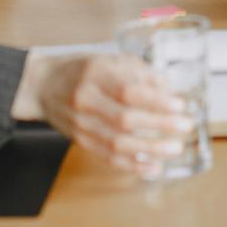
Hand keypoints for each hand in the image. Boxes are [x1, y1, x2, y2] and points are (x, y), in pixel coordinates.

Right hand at [10, 52, 190, 172]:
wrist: (41, 85)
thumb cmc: (80, 70)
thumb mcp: (107, 59)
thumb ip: (137, 71)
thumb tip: (167, 88)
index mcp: (94, 73)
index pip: (128, 90)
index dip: (156, 100)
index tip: (179, 104)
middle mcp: (85, 99)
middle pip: (125, 119)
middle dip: (159, 125)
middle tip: (185, 126)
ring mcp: (81, 124)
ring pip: (117, 143)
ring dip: (150, 149)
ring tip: (174, 148)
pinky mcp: (80, 141)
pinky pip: (108, 157)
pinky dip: (133, 165)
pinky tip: (154, 167)